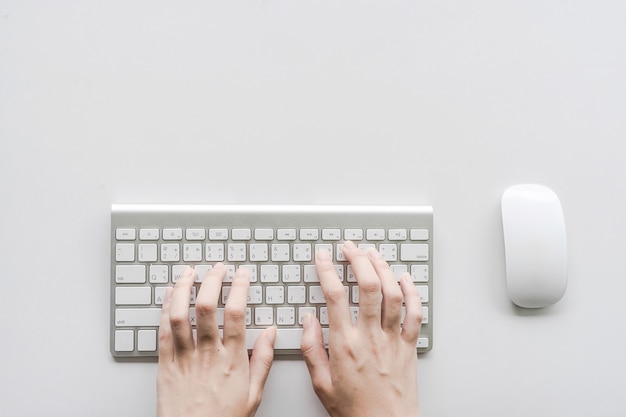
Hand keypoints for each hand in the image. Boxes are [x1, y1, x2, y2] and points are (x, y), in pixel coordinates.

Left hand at [157, 265, 275, 416]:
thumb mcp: (254, 394)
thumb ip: (263, 360)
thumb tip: (272, 332)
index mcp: (232, 360)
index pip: (237, 314)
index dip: (239, 288)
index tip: (242, 274)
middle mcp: (207, 355)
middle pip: (208, 307)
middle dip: (213, 280)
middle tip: (218, 267)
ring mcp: (184, 358)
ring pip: (180, 315)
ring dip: (184, 288)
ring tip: (190, 272)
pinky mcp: (165, 364)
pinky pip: (163, 331)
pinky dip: (164, 309)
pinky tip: (169, 295)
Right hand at [301, 241, 422, 416]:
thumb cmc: (355, 411)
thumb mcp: (321, 383)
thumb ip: (311, 349)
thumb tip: (308, 320)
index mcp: (345, 345)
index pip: (334, 296)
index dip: (327, 270)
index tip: (323, 257)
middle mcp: (370, 337)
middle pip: (367, 286)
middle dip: (357, 259)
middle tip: (349, 248)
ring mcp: (393, 339)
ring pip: (392, 293)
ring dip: (382, 268)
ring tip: (372, 254)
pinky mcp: (409, 346)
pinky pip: (415, 313)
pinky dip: (412, 292)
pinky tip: (404, 278)